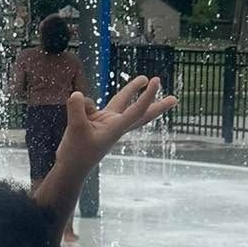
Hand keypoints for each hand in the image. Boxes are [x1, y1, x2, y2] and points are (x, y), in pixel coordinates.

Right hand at [61, 76, 175, 170]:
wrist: (71, 167)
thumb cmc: (76, 153)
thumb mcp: (75, 129)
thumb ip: (77, 110)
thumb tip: (78, 94)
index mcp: (116, 129)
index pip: (136, 110)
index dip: (146, 96)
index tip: (155, 81)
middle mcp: (116, 125)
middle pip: (141, 112)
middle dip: (157, 105)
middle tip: (175, 100)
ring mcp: (108, 122)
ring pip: (123, 103)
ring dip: (133, 91)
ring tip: (144, 79)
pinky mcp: (97, 121)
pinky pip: (91, 104)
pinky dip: (81, 105)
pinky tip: (75, 116)